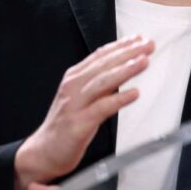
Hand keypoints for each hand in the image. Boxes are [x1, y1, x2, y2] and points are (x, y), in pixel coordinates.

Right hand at [13, 35, 153, 188]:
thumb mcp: (82, 98)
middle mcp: (73, 87)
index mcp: (74, 78)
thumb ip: (100, 83)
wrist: (43, 152)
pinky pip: (102, 108)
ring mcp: (75, 104)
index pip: (100, 56)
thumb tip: (123, 70)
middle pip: (104, 65)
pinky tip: (134, 93)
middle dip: (128, 52)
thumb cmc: (65, 125)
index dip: (121, 45)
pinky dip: (119, 99)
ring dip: (126, 69)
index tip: (139, 38)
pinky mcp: (79, 123)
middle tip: (147, 45)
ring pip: (103, 81)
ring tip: (143, 61)